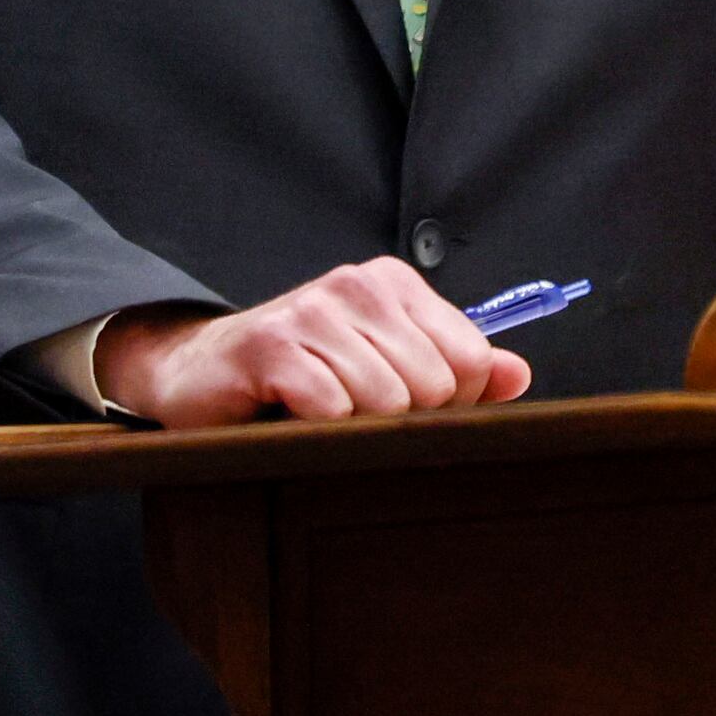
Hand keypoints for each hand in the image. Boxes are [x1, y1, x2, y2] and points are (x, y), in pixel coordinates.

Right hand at [65, 260, 530, 427]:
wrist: (199, 373)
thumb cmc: (299, 375)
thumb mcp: (384, 365)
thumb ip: (455, 369)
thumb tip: (517, 375)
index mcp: (395, 284)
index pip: (470, 358)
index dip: (450, 405)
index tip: (406, 410)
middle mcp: (357, 286)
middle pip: (433, 387)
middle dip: (402, 423)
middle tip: (354, 418)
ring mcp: (313, 312)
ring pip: (386, 402)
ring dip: (354, 429)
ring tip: (321, 417)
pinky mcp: (271, 347)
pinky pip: (332, 409)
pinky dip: (318, 430)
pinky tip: (293, 418)